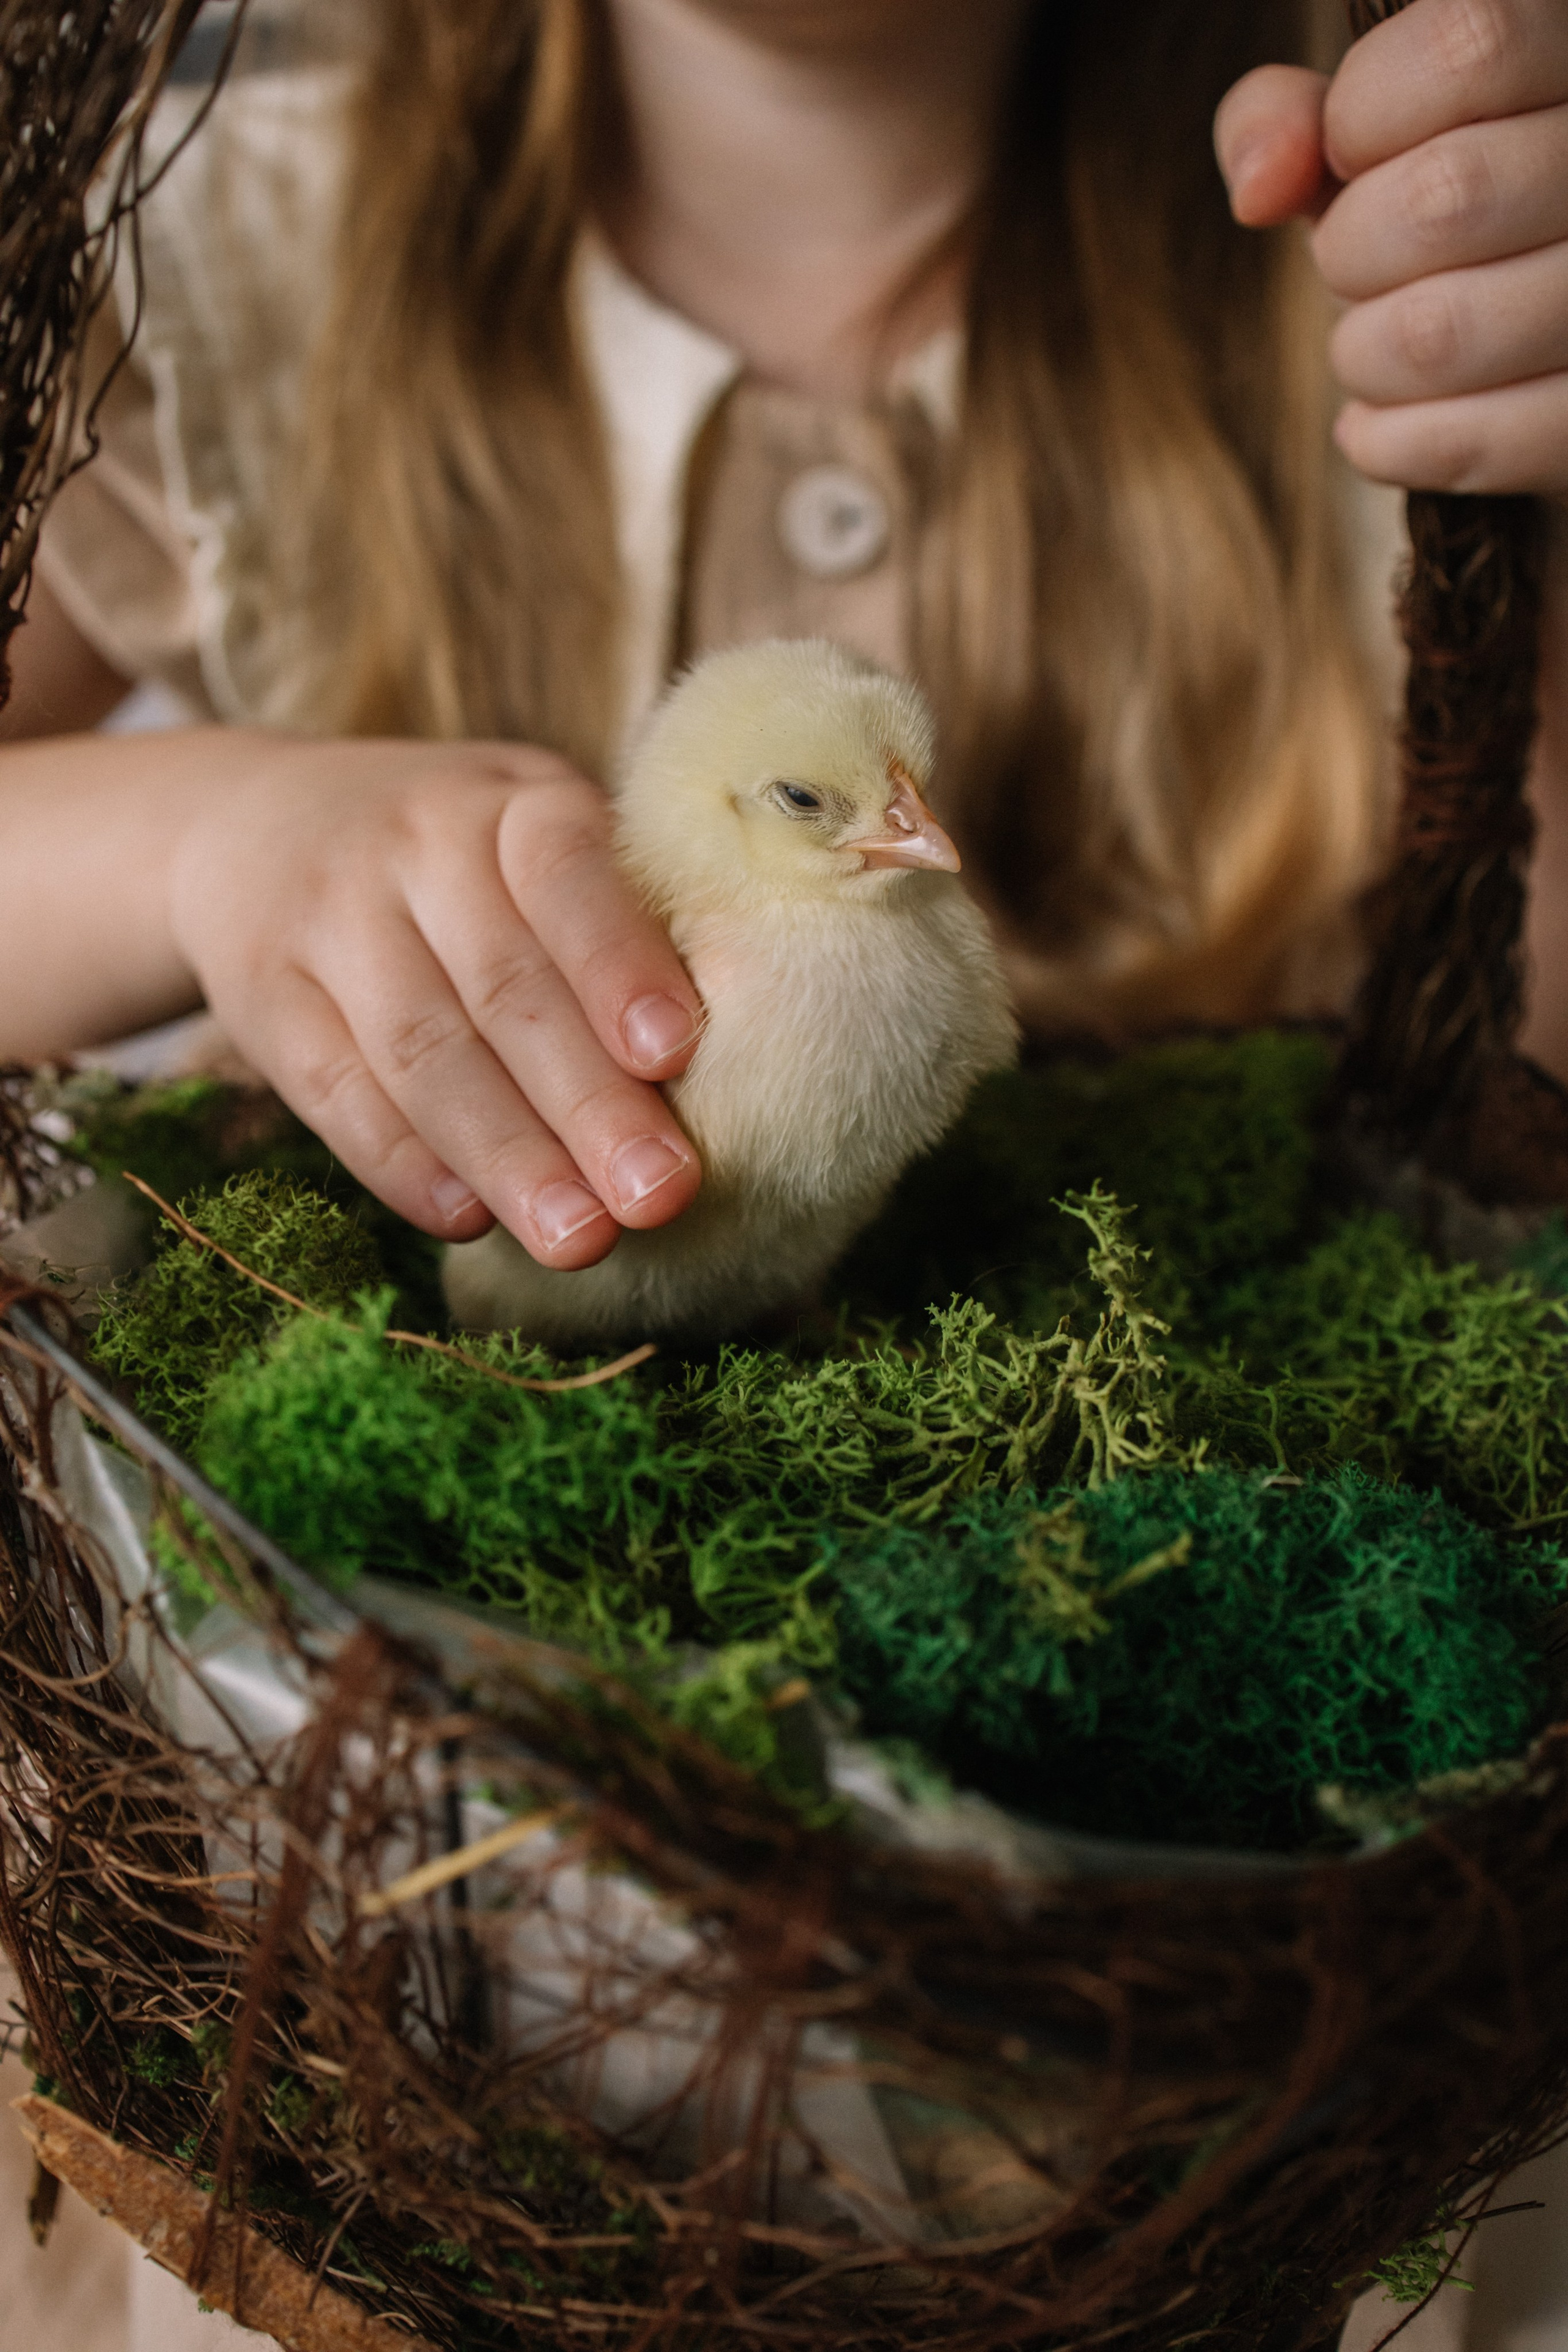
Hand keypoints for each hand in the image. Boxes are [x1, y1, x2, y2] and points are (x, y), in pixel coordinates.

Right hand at [168, 735, 703, 1268]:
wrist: (251, 823)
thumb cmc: (460, 856)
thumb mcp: (537, 836)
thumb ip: (619, 923)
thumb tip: (727, 1064)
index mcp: (509, 802)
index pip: (566, 874)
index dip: (619, 963)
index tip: (674, 1053)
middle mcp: (411, 846)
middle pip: (503, 987)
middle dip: (587, 1103)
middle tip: (657, 1197)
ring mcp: (327, 920)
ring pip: (421, 1052)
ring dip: (507, 1156)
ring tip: (580, 1240)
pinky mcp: (264, 999)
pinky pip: (335, 1093)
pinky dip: (403, 1165)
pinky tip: (468, 1222)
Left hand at [1215, 0, 1567, 495]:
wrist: (1526, 335)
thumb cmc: (1436, 216)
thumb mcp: (1361, 145)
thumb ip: (1289, 125)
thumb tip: (1259, 190)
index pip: (1466, 50)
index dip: (1363, 117)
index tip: (1353, 156)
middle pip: (1443, 201)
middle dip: (1351, 252)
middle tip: (1360, 267)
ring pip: (1439, 335)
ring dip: (1363, 354)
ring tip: (1374, 345)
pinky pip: (1466, 446)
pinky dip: (1387, 443)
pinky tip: (1380, 423)